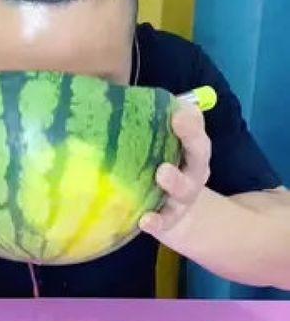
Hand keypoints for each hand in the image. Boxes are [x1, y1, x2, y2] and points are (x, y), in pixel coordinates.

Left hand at [139, 105, 210, 238]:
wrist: (176, 217)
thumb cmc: (162, 169)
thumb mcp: (161, 147)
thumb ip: (151, 126)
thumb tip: (122, 97)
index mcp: (191, 152)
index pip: (196, 132)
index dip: (191, 120)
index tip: (179, 109)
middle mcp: (192, 174)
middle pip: (198, 158)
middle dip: (190, 139)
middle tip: (178, 123)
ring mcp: (181, 199)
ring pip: (184, 191)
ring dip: (176, 181)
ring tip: (162, 174)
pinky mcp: (168, 222)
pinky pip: (164, 223)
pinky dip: (156, 222)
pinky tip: (145, 220)